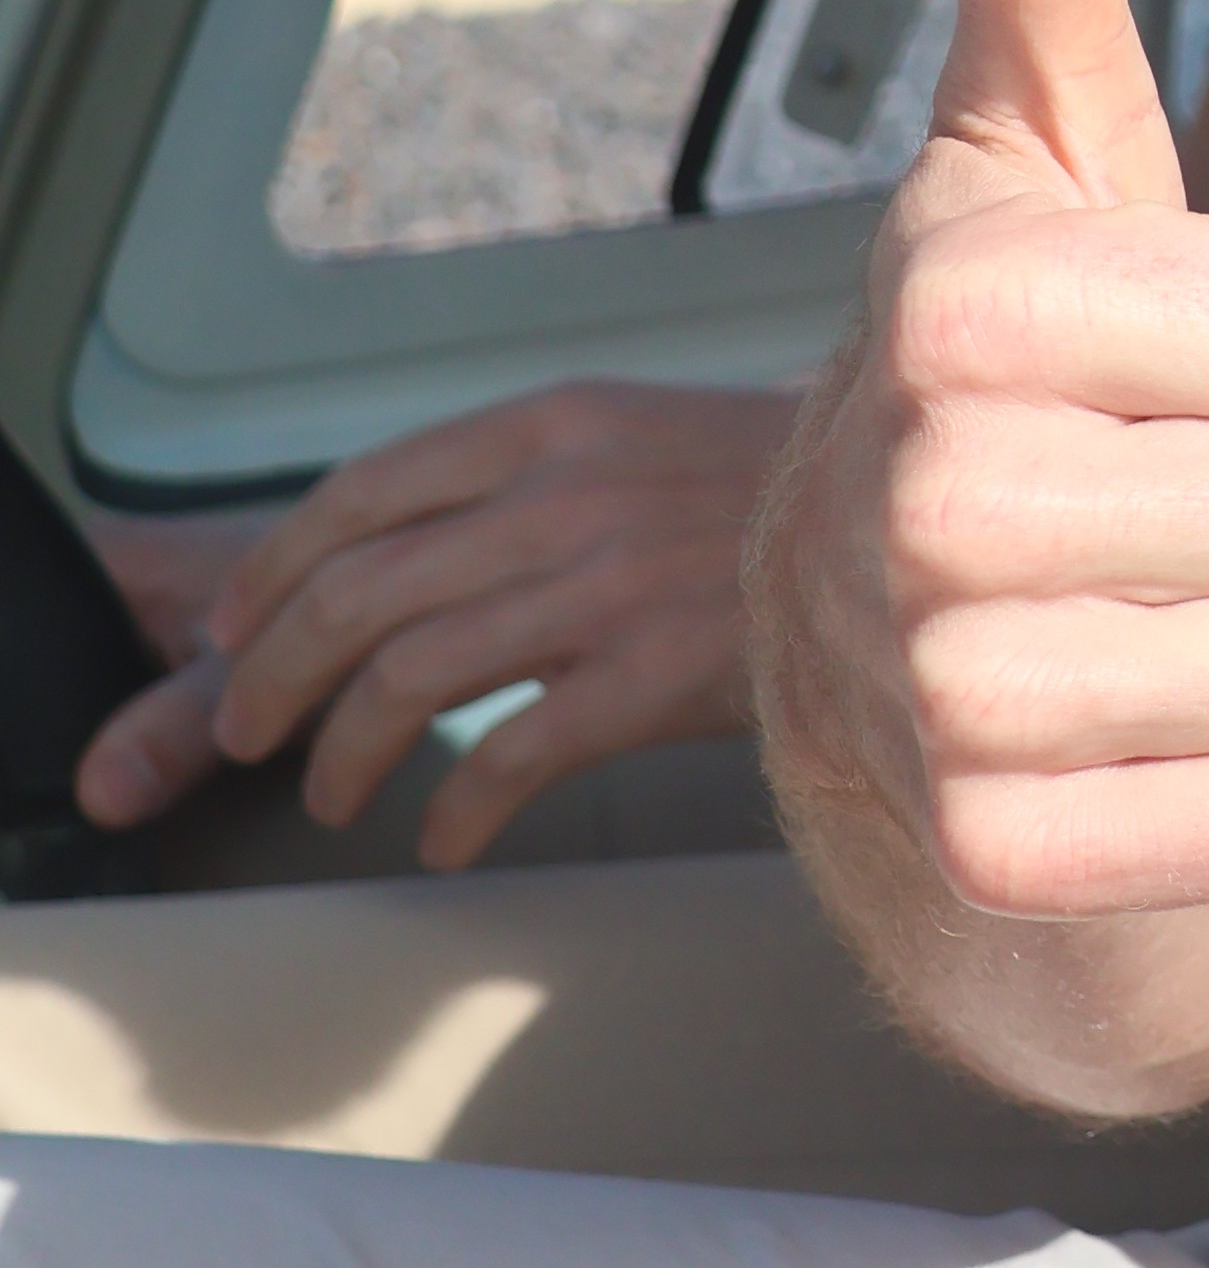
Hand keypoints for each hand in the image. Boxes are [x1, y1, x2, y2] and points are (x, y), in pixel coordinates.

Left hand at [79, 391, 784, 869]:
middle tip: (250, 734)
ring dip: (342, 751)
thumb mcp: (640, 435)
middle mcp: (563, 495)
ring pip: (408, 678)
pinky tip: (445, 843)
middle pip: (358, 592)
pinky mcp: (653, 675)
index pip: (361, 493)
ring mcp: (606, 585)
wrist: (917, 518)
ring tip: (332, 796)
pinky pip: (508, 758)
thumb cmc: (776, 491)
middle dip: (272, 674)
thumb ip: (529, 473)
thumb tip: (405, 546)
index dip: (272, 570)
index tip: (232, 629)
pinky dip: (454, 812)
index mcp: (551, 424)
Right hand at [752, 0, 1208, 930]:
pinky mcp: (1004, 870)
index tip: (1203, 372)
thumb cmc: (1033, 388)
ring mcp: (950, 697)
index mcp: (970, 301)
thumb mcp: (1046, 152)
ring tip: (1194, 631)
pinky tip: (1170, 767)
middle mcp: (930, 494)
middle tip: (1204, 519)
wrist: (910, 715)